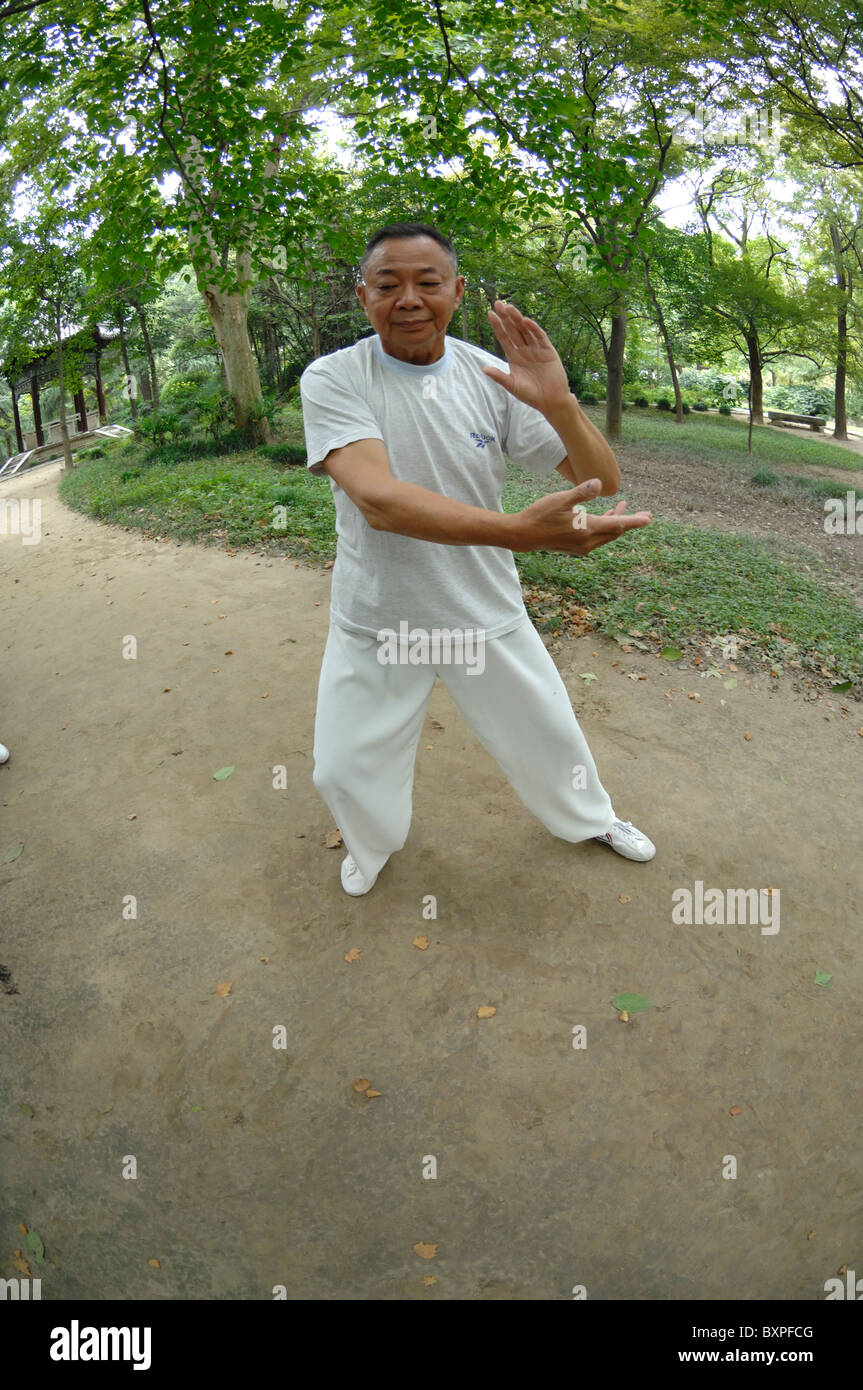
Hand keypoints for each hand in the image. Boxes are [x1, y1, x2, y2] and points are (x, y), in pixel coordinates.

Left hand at [482, 299, 571, 413]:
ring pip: (525, 330)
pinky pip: (539, 337)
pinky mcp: (548, 351)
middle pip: (513, 330)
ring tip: (509, 308)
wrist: (551, 401)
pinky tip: (525, 321)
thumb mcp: (512, 385)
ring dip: (517, 319)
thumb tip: (483, 368)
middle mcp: (525, 350)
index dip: (497, 326)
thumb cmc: (531, 395)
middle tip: (498, 303)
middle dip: (506, 317)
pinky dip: (533, 328)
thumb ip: (499, 376)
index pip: (504, 337)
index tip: (490, 314)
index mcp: (514, 357)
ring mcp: (536, 349)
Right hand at [514, 477, 652, 554]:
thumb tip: (599, 483)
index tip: (649, 518)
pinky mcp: (575, 547)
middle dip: (629, 521)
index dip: (634, 521)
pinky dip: (605, 527)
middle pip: (616, 532)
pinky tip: (603, 516)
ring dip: (616, 522)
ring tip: (622, 508)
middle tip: (645, 515)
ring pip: (607, 535)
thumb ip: (582, 492)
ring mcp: (582, 547)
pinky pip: (598, 538)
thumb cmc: (540, 515)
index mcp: (587, 529)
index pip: (617, 525)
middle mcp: (588, 541)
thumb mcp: (560, 499)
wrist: (523, 535)